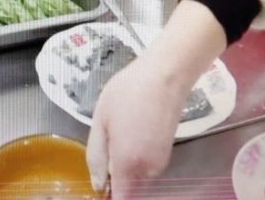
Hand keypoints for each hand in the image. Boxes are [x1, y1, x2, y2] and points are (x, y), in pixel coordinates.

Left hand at [86, 0, 227, 198]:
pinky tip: (133, 125)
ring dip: (125, 159)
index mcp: (127, 165)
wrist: (165, 76)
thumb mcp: (101, 121)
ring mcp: (160, 163)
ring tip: (121, 126)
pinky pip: (145, 163)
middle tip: (108, 137)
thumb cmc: (127, 94)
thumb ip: (97, 157)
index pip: (121, 199)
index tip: (101, 183)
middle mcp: (148, 171)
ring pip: (135, 174)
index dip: (109, 195)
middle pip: (126, 186)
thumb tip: (98, 186)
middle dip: (114, 171)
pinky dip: (136, 152)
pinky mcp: (167, 153)